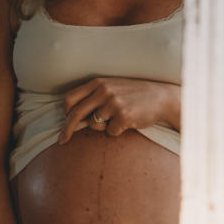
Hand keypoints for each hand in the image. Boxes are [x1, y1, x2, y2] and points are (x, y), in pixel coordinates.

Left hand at [58, 77, 178, 141]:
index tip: (64, 122)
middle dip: (67, 129)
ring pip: (94, 125)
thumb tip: (71, 117)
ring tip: (117, 118)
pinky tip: (127, 121)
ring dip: (103, 127)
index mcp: (97, 83)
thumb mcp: (111, 88)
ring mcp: (114, 103)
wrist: (161, 97)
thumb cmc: (132, 95)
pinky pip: (110, 132)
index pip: (71, 98)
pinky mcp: (124, 116)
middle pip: (76, 113)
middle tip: (62, 140)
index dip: (65, 112)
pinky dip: (116, 131)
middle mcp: (103, 91)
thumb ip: (92, 97)